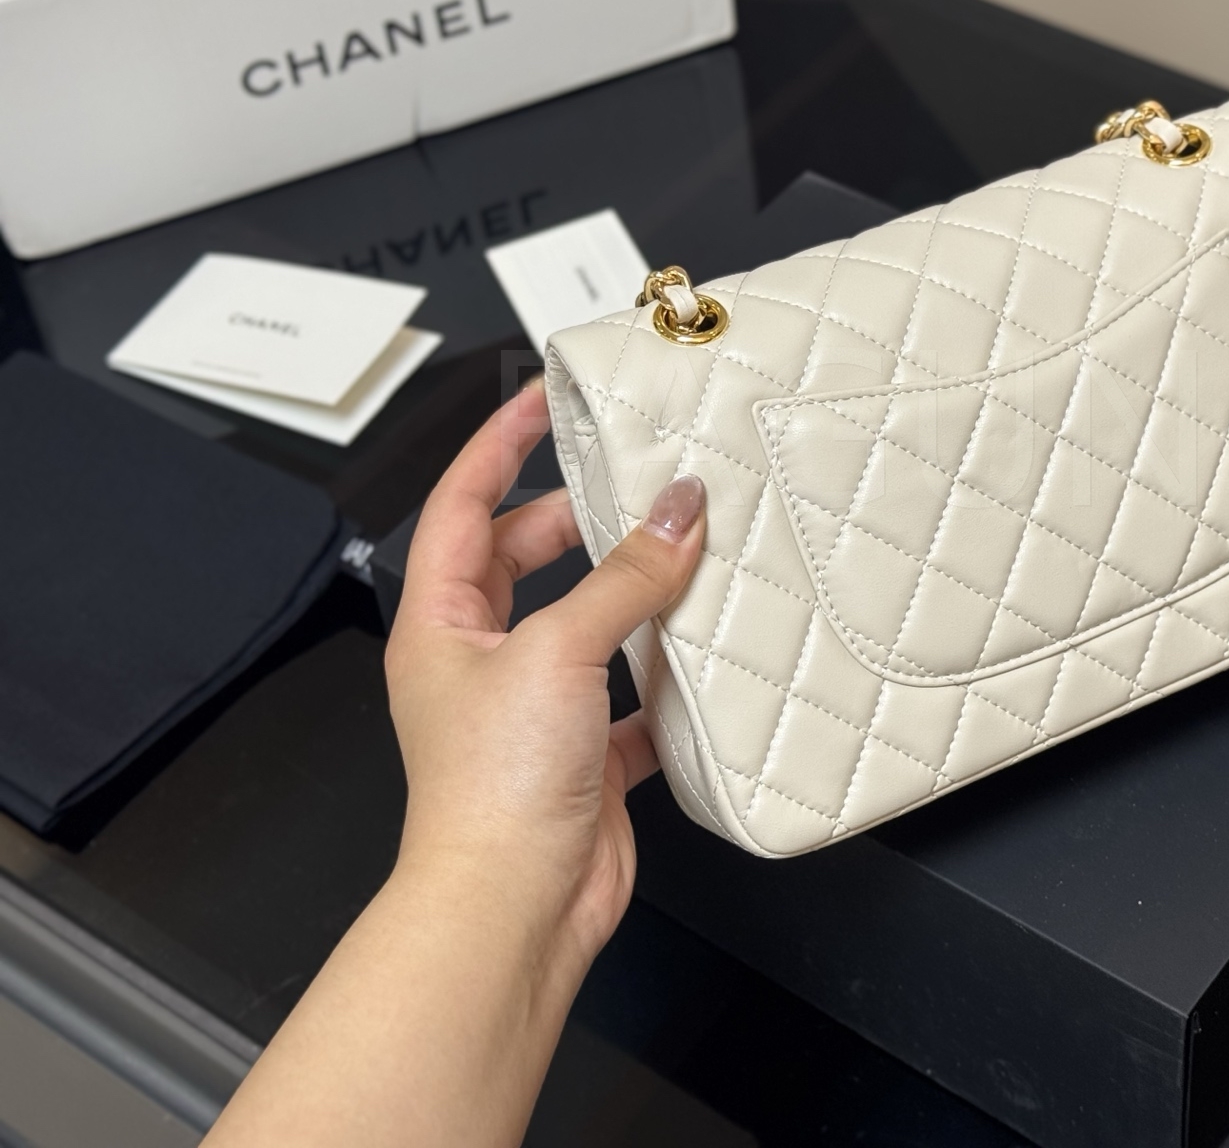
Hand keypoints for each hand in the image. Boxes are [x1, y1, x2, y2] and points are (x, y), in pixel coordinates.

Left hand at [387, 377, 705, 966]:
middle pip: (526, 558)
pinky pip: (632, 694)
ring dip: (635, 594)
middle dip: (579, 517)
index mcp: (440, 624)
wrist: (513, 909)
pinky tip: (707, 658)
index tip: (542, 398)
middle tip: (636, 477)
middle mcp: (479, 661)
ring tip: (687, 550)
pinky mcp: (585, 754)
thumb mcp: (557, 653)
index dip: (499, 446)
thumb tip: (677, 511)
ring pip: (588, 623)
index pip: (462, 506)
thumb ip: (625, 578)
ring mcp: (533, 709)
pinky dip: (669, 676)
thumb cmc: (490, 794)